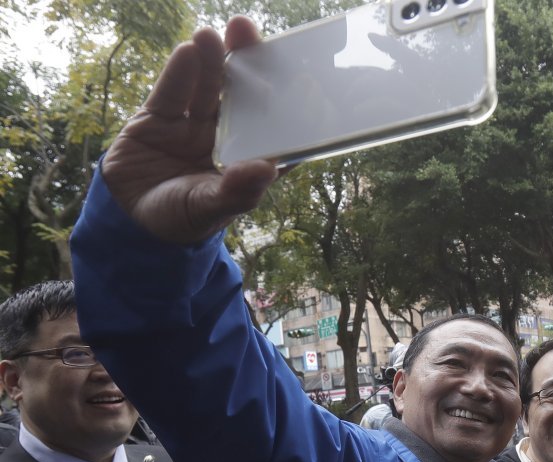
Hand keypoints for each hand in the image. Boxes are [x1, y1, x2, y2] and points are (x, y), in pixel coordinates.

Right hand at [101, 18, 277, 243]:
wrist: (130, 220)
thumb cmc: (183, 219)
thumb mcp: (209, 210)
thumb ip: (236, 191)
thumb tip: (266, 170)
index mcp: (250, 159)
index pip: (276, 128)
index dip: (289, 103)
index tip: (304, 80)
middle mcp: (227, 136)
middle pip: (242, 96)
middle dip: (247, 65)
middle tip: (249, 33)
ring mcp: (194, 123)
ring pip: (207, 87)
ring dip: (212, 61)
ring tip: (212, 37)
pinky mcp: (160, 116)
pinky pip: (172, 91)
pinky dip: (179, 72)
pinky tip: (188, 50)